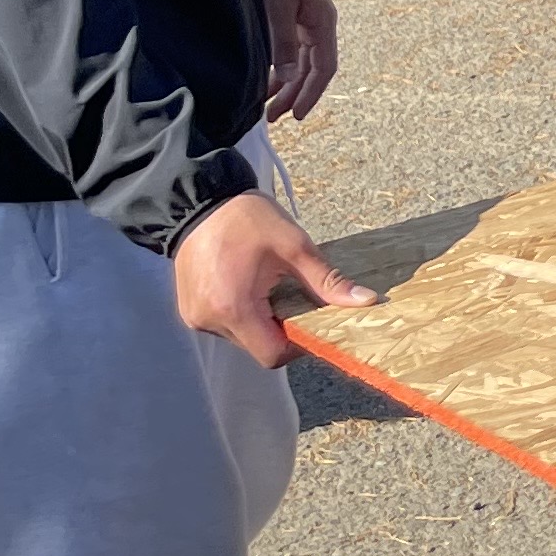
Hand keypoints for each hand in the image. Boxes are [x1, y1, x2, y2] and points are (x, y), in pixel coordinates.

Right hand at [173, 190, 374, 366]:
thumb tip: (366, 301)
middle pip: (258, 348)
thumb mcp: (294, 246)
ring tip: (268, 287)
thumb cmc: (247, 219)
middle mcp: (208, 320)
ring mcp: (195, 316)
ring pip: (242, 338)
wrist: (200, 200)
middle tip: (294, 298)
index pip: (273, 355)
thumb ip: (328, 281)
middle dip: (282, 330)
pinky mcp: (189, 309)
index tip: (313, 321)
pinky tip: (249, 286)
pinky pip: (225, 325)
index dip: (298, 345)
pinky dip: (243, 314)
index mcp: (233, 308)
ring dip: (262, 322)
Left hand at [261, 0, 339, 122]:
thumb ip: (284, 45)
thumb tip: (290, 78)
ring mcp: (307, 23)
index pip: (323, 69)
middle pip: (312, 70)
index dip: (311, 94)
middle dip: (294, 95)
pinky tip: (267, 81)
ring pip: (301, 64)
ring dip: (286, 85)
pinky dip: (281, 69)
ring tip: (268, 107)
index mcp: (323, 24)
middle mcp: (319, 26)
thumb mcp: (278, 9)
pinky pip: (292, 52)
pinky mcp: (294, 19)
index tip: (297, 114)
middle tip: (274, 117)